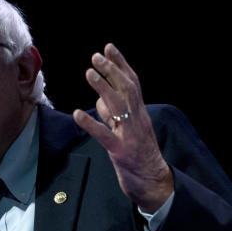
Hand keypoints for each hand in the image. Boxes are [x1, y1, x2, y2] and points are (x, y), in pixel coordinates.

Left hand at [72, 44, 173, 212]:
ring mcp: (129, 135)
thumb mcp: (128, 132)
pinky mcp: (120, 152)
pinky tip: (77, 114)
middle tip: (96, 55)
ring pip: (117, 106)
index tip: (109, 47)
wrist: (154, 183)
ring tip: (89, 73)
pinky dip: (90, 123)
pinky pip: (104, 135)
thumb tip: (99, 100)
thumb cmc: (140, 157)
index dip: (121, 64)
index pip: (132, 83)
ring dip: (103, 88)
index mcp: (139, 114)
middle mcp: (137, 120)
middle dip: (112, 70)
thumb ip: (114, 116)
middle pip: (126, 89)